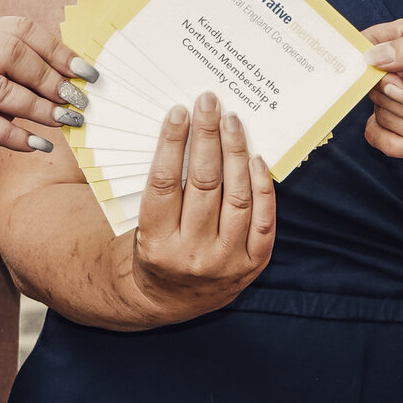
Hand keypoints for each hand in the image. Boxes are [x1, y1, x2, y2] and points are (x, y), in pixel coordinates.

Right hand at [0, 16, 91, 184]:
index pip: (21, 29)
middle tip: (75, 100)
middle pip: (10, 53)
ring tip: (63, 121)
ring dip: (38, 108)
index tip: (85, 73)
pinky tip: (36, 144)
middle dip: (49, 78)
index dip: (57, 50)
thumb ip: (22, 75)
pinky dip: (15, 135)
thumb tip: (74, 83)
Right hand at [127, 93, 276, 323]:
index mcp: (155, 243)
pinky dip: (262, 186)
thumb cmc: (152, 249)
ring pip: (237, 197)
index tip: (179, 112)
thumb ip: (149, 184)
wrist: (170, 299)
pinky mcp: (253, 264)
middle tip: (209, 103)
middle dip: (207, 136)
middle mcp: (192, 255)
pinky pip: (264, 220)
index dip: (172, 143)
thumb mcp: (138, 224)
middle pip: (204, 184)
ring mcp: (226, 262)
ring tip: (232, 121)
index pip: (164, 183)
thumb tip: (168, 129)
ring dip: (236, 152)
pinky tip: (255, 158)